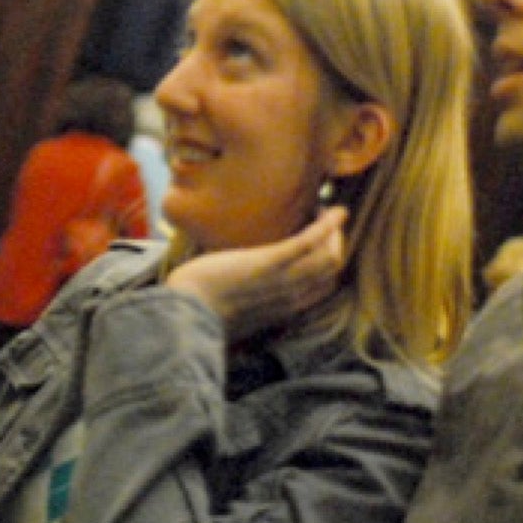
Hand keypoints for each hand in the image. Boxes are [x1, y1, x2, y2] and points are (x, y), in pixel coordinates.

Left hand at [165, 207, 348, 343]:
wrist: (186, 312)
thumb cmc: (202, 307)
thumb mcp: (237, 307)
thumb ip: (253, 296)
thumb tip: (250, 280)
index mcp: (285, 309)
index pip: (324, 286)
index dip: (329, 262)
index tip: (322, 242)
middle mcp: (291, 298)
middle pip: (332, 268)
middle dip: (336, 241)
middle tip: (326, 220)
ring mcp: (283, 280)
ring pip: (329, 256)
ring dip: (333, 230)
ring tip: (329, 211)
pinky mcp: (269, 263)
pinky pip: (309, 243)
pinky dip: (326, 226)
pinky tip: (334, 210)